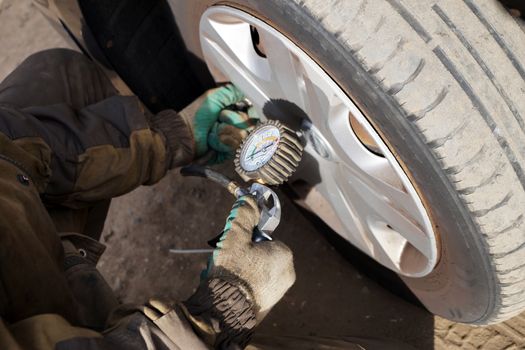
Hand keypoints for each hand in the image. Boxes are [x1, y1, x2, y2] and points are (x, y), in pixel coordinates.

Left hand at [183, 84, 258, 163]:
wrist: (184, 134)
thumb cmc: (195, 116)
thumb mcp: (214, 97)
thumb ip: (232, 91)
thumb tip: (248, 88)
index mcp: (233, 112)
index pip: (253, 113)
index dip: (250, 112)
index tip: (244, 110)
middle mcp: (235, 126)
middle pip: (250, 124)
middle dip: (233, 119)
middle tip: (219, 117)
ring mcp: (232, 140)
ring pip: (242, 135)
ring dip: (225, 131)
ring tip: (212, 130)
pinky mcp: (228, 152)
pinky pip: (234, 146)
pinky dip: (221, 142)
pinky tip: (212, 140)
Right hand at [204, 195, 295, 321]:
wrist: (225, 314)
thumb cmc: (232, 273)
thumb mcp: (235, 237)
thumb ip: (244, 214)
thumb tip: (249, 198)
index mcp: (284, 254)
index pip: (265, 238)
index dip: (247, 240)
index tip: (236, 247)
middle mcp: (288, 273)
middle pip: (261, 254)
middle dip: (244, 256)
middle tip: (230, 262)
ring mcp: (279, 292)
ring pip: (257, 271)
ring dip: (242, 270)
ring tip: (227, 276)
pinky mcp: (269, 305)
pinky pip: (255, 287)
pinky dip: (243, 286)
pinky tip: (230, 288)